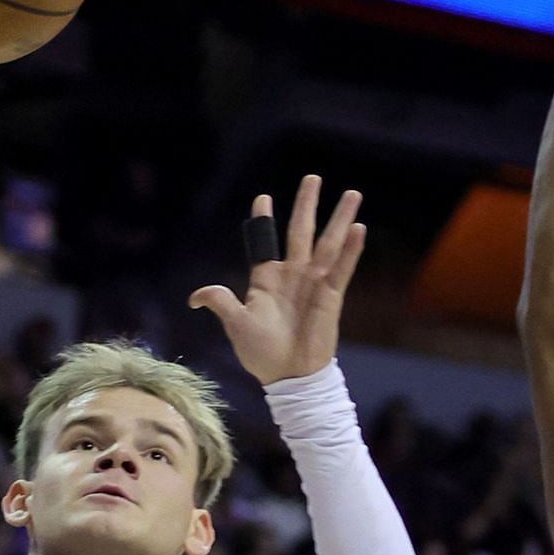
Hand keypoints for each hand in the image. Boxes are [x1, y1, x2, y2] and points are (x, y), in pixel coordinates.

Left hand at [190, 175, 365, 385]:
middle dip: (307, 204)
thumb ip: (221, 302)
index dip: (264, 220)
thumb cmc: (262, 353)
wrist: (289, 377)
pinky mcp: (331, 297)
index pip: (265, 242)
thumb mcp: (236, 324)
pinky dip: (351, 250)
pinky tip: (359, 230)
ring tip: (352, 194)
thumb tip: (194, 297)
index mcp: (267, 279)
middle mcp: (293, 275)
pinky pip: (342, 268)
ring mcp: (314, 284)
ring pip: (328, 243)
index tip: (263, 198)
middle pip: (301, 231)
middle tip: (313, 178)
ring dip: (339, 219)